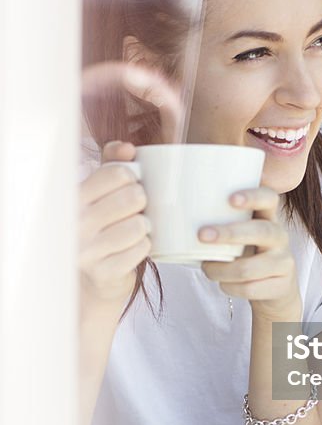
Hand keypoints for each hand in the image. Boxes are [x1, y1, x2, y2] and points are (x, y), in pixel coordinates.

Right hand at [79, 141, 151, 309]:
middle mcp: (74, 223)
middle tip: (135, 210)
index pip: (118, 173)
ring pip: (139, 225)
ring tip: (135, 229)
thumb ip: (112, 163)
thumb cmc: (98, 226)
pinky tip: (134, 247)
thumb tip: (128, 148)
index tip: (128, 187)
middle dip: (142, 202)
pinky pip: (142, 249)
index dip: (133, 178)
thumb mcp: (99, 191)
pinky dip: (145, 246)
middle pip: (133, 197)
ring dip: (144, 226)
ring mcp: (86, 250)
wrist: (91, 276)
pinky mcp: (103, 272)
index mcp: (73, 197)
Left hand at [199, 187, 301, 322]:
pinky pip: (250, 288)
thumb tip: (173, 216)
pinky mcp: (282, 285)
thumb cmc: (248, 255)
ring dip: (221, 270)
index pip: (269, 198)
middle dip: (229, 233)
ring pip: (249, 267)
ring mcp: (284, 262)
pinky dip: (230, 287)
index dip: (253, 196)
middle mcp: (280, 237)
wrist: (275, 289)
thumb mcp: (241, 235)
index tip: (230, 199)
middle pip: (261, 231)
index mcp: (268, 217)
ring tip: (207, 269)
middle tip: (201, 235)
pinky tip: (223, 284)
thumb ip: (221, 222)